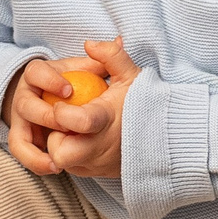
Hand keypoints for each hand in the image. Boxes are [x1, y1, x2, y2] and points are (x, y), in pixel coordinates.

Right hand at [5, 54, 104, 175]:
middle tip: (65, 126)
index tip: (69, 90)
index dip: (49, 80)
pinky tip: (55, 168)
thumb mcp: (88, 69)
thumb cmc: (77, 83)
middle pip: (25, 105)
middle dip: (44, 116)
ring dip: (34, 149)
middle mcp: (25, 96)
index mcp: (38, 74)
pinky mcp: (22, 139)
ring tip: (56, 160)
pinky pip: (23, 153)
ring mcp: (21, 119)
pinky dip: (35, 162)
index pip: (36, 72)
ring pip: (18, 135)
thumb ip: (104, 58)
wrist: (62, 103)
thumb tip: (120, 41)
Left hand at [42, 39, 138, 179]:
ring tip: (74, 129)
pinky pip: (70, 167)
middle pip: (61, 154)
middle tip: (65, 123)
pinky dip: (70, 153)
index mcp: (107, 120)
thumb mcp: (131, 75)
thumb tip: (89, 44)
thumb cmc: (142, 103)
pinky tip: (81, 138)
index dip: (62, 113)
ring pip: (62, 163)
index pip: (79, 122)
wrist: (162, 139)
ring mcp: (96, 164)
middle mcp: (100, 147)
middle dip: (55, 138)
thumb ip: (111, 56)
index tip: (62, 102)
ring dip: (61, 145)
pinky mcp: (93, 173)